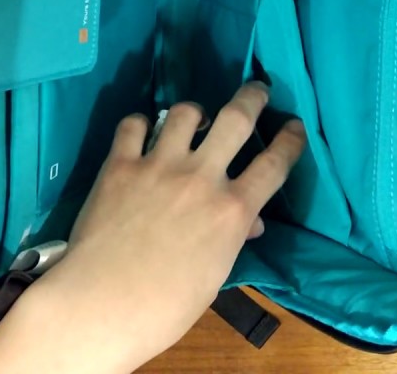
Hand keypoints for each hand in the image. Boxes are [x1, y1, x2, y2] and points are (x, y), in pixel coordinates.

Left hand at [0, 83, 305, 373]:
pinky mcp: (120, 165)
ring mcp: (159, 167)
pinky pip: (134, 125)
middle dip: (253, 96)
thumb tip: (249, 223)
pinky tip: (142, 132)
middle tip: (257, 89)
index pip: (274, 164)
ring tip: (193, 118)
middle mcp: (201, 178)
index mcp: (233, 211)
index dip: (289, 140)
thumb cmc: (166, 307)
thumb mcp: (213, 276)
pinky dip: (141, 125)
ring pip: (185, 113)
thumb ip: (232, 239)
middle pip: (236, 118)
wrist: (102, 305)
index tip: (294, 126)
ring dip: (194, 112)